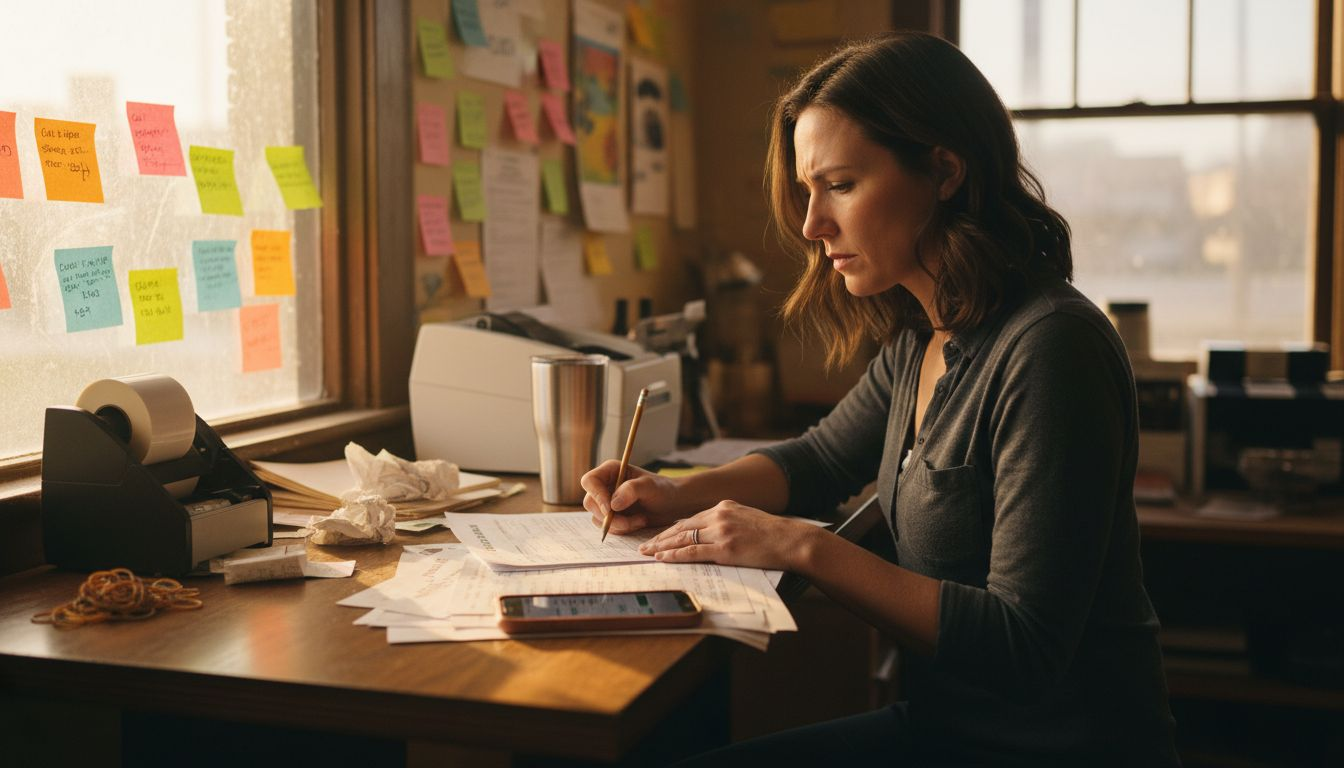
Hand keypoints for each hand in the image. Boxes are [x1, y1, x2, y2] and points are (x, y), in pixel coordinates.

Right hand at [580, 460, 684, 533]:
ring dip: (619, 524)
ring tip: (640, 520)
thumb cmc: (663, 490)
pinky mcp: (612, 516)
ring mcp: (607, 502)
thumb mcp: (650, 487)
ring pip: (598, 518)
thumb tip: (613, 504)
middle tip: (631, 522)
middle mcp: (605, 485)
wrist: (673, 504)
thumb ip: (631, 490)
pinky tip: (638, 523)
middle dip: (610, 517)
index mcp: (611, 471)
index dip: (597, 495)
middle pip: (590, 503)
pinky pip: (607, 527)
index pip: (590, 481)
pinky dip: (622, 529)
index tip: (610, 509)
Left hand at [638, 501, 819, 571]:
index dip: (671, 529)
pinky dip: (675, 555)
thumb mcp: (746, 518)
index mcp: (723, 506)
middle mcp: (719, 515)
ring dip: (662, 546)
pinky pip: (693, 552)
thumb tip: (710, 533)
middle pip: (681, 526)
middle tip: (644, 545)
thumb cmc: (772, 534)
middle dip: (660, 537)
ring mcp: (721, 531)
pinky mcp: (725, 548)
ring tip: (647, 552)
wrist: (790, 539)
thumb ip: (727, 522)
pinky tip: (663, 558)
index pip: (690, 519)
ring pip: (683, 538)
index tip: (658, 536)